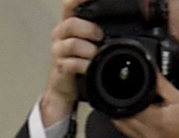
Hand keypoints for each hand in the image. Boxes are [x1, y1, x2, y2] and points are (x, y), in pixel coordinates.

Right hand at [42, 10, 102, 128]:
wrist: (64, 88)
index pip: (70, 3)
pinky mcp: (60, 67)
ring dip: (89, 49)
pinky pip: (73, 63)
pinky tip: (90, 66)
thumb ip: (96, 29)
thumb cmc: (77, 62)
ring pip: (73, 43)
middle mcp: (61, 34)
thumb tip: (120, 24)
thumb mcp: (86, 41)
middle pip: (71, 23)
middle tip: (100, 36)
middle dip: (89, 28)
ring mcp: (58, 50)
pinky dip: (85, 65)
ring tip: (96, 54)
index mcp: (68, 23)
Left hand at [114, 76, 178, 137]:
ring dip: (121, 114)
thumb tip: (150, 70)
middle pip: (121, 119)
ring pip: (122, 127)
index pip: (130, 106)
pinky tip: (133, 112)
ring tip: (126, 100)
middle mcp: (148, 134)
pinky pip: (129, 133)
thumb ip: (161, 84)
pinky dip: (127, 122)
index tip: (124, 85)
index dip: (125, 94)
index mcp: (156, 121)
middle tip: (122, 91)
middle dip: (120, 104)